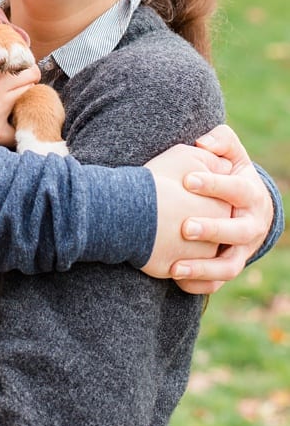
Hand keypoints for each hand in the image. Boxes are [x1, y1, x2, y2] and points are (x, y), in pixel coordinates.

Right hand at [0, 26, 38, 144]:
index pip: (23, 56)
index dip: (17, 55)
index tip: (5, 59)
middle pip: (31, 77)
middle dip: (22, 74)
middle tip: (7, 76)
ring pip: (27, 100)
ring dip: (19, 97)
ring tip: (2, 97)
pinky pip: (17, 131)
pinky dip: (13, 127)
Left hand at [169, 125, 273, 294]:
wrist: (243, 207)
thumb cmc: (228, 174)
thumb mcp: (231, 155)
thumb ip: (220, 141)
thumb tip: (203, 142)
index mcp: (250, 195)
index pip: (237, 190)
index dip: (215, 185)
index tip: (188, 179)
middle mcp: (251, 226)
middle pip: (238, 232)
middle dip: (213, 230)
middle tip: (185, 227)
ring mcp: (241, 250)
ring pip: (229, 266)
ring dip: (204, 268)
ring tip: (175, 266)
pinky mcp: (228, 267)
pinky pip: (216, 284)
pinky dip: (198, 284)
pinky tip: (175, 278)